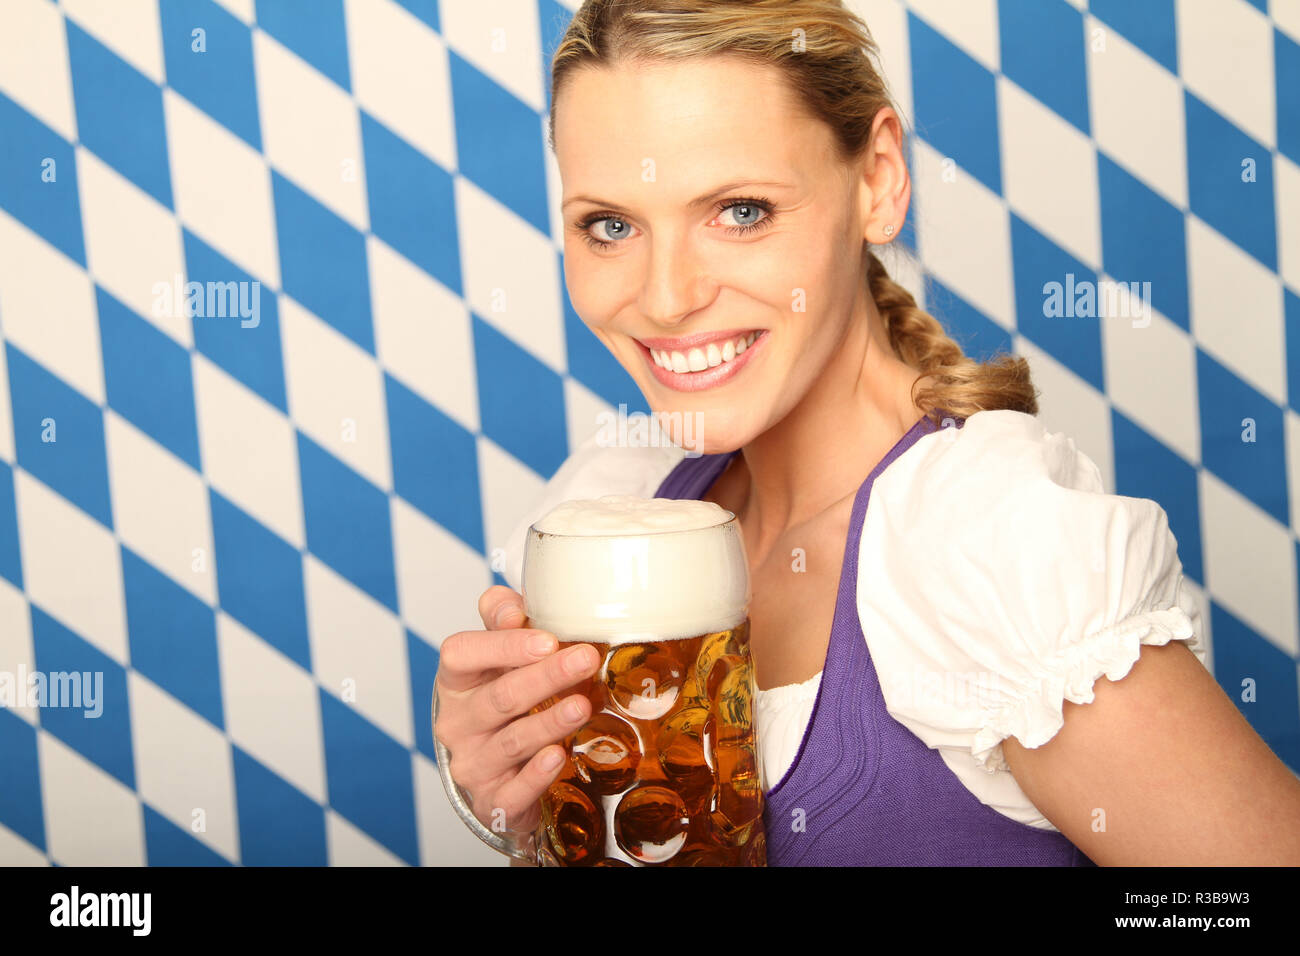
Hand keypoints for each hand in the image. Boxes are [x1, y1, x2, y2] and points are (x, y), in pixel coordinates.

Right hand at [433, 585, 600, 845]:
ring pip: (512, 741)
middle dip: (545, 677)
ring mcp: (473, 764)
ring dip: (549, 722)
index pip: (462, 654)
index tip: (547, 639)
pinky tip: (558, 756)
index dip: (503, 646)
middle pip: (499, 697)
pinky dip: (536, 775)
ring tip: (582, 705)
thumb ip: (503, 621)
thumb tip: (514, 606)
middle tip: (585, 659)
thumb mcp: (499, 657)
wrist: (500, 773)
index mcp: (456, 681)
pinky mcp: (492, 802)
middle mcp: (457, 723)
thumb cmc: (503, 700)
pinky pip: (513, 791)